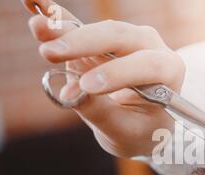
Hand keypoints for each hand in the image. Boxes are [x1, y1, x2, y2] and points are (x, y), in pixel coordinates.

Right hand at [23, 0, 184, 157]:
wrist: (143, 123)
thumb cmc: (142, 130)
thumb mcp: (127, 132)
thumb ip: (103, 115)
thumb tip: (72, 93)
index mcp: (169, 72)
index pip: (149, 66)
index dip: (118, 73)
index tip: (88, 86)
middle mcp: (151, 48)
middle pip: (120, 37)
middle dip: (85, 43)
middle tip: (51, 53)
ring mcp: (127, 41)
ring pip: (97, 30)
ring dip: (65, 29)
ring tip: (37, 28)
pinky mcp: (102, 41)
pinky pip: (79, 26)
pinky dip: (57, 17)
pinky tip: (35, 4)